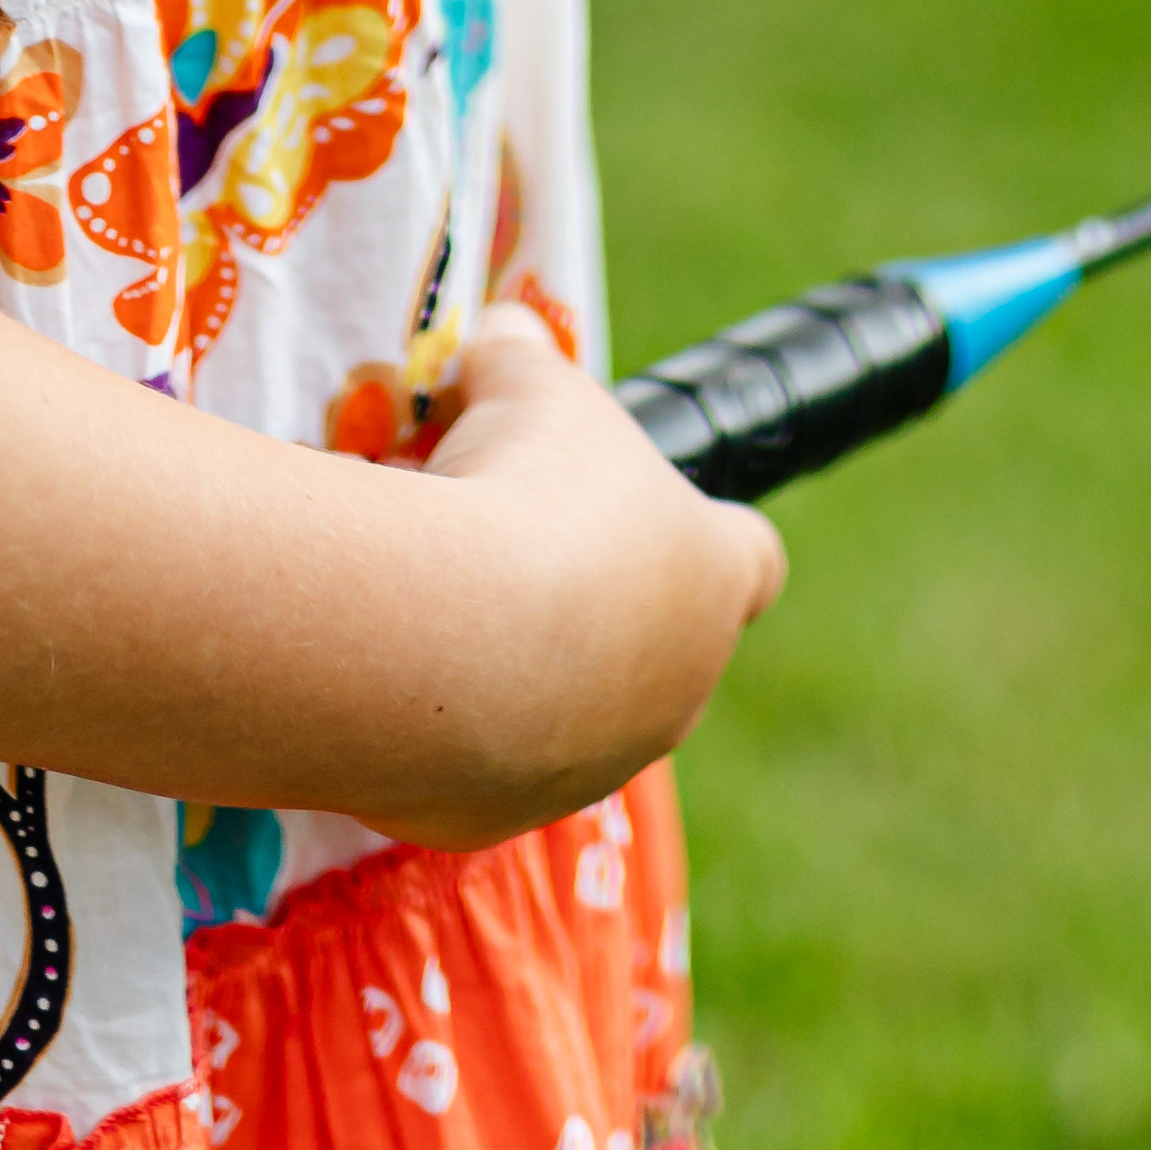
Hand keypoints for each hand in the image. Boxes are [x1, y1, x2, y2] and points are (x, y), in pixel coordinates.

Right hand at [372, 293, 786, 845]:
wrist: (436, 641)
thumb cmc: (521, 491)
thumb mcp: (524, 385)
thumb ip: (522, 357)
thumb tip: (503, 335)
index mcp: (712, 576)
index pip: (753, 559)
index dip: (708, 531)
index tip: (647, 508)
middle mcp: (679, 685)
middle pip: (655, 639)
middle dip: (589, 596)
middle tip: (507, 541)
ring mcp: (597, 763)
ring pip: (570, 711)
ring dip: (517, 665)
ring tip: (440, 602)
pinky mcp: (502, 814)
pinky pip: (479, 761)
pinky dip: (445, 722)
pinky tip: (397, 666)